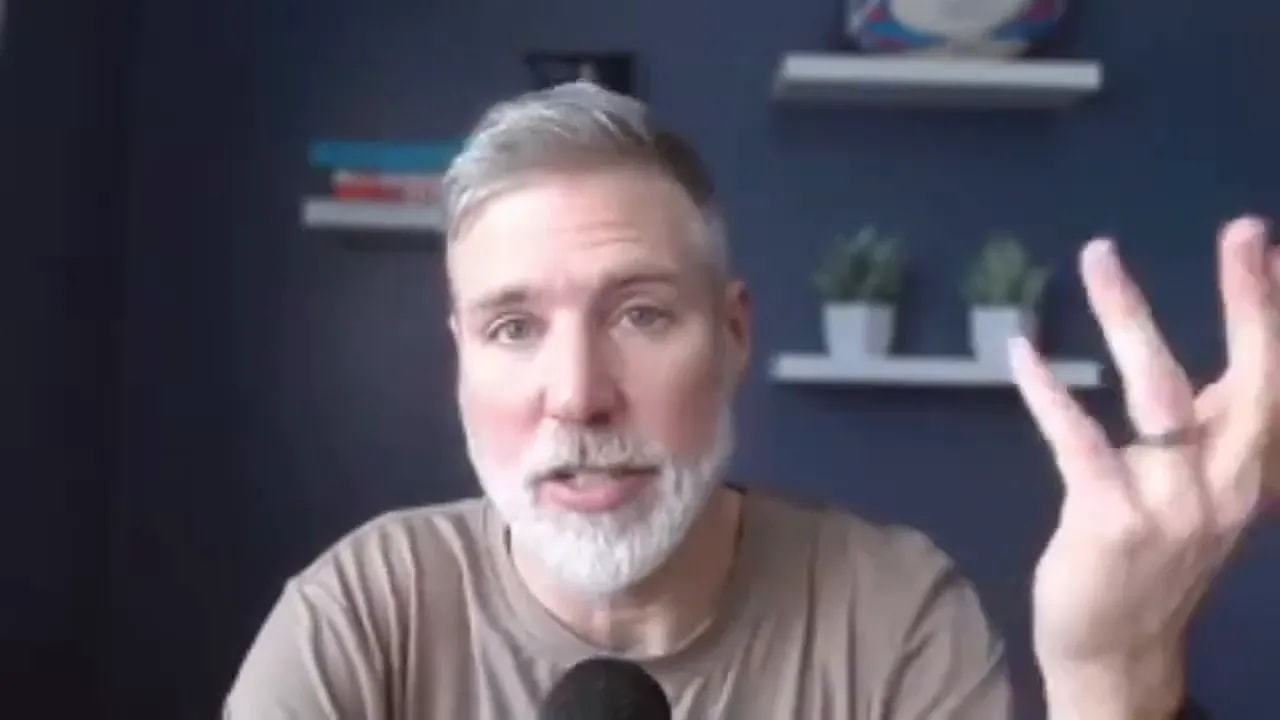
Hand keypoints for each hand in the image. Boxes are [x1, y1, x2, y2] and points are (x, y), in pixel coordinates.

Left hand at [1012, 217, 1278, 719]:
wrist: (1121, 648)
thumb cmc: (1155, 557)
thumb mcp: (1202, 493)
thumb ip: (1210, 432)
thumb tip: (1215, 362)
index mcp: (1250, 470)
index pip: (1274, 379)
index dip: (1272, 310)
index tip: (1267, 243)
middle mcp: (1227, 482)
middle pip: (1251, 378)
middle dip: (1250, 302)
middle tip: (1243, 231)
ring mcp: (1171, 502)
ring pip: (1158, 392)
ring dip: (1130, 317)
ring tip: (1100, 257)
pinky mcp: (1110, 517)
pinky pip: (1077, 439)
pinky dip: (1049, 392)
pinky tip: (1023, 352)